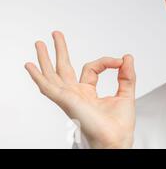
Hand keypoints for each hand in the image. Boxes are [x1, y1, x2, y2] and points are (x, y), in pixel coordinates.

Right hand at [24, 31, 135, 147]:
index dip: (106, 61)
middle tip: (55, 34)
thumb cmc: (119, 124)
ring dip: (45, 58)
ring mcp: (69, 98)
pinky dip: (38, 77)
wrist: (117, 139)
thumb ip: (127, 75)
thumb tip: (127, 57)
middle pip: (64, 68)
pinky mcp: (67, 101)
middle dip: (60, 51)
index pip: (92, 68)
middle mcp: (76, 94)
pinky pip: (48, 87)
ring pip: (53, 74)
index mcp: (88, 93)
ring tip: (39, 43)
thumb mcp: (126, 93)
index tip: (119, 62)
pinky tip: (30, 66)